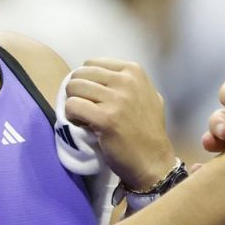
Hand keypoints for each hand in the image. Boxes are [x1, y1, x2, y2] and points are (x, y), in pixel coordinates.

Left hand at [62, 59, 175, 190]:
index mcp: (134, 71)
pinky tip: (82, 125)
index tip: (95, 98)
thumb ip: (127, 81)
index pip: (91, 63)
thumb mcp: (146, 95)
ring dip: (73, 104)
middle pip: (80, 74)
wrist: (152, 160)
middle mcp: (126, 81)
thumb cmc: (147, 130)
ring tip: (85, 117)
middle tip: (86, 108)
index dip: (88, 81)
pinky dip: (72, 116)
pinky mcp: (105, 118)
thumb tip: (100, 74)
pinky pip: (72, 106)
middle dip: (77, 92)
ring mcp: (116, 99)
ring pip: (73, 88)